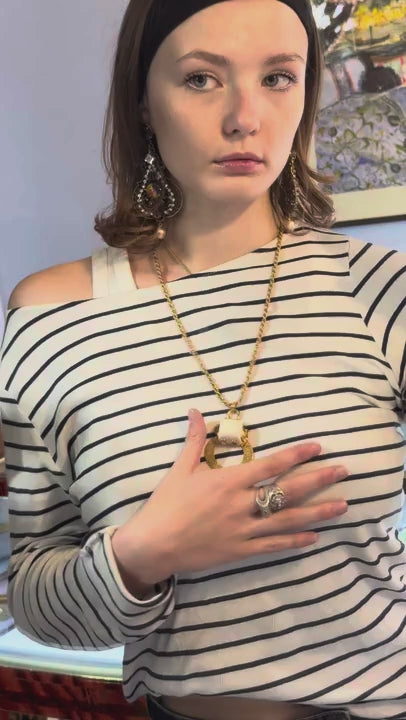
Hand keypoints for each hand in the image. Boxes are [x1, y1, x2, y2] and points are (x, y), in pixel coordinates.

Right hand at [116, 409, 348, 584]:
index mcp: (228, 482)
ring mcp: (244, 530)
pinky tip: (314, 537)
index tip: (318, 447)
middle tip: (343, 472)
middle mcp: (241, 505)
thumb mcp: (180, 468)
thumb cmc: (166, 504)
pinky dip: (295, 542)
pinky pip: (274, 546)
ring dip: (317, 513)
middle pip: (287, 491)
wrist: (154, 544)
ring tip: (341, 505)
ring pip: (288, 520)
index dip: (296, 455)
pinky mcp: (241, 551)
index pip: (270, 465)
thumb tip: (194, 411)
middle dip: (318, 480)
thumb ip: (194, 440)